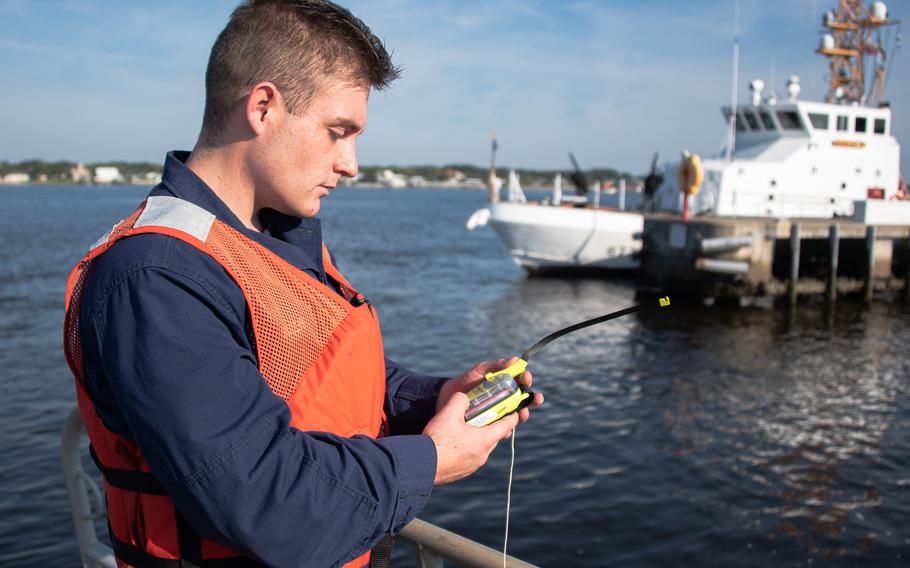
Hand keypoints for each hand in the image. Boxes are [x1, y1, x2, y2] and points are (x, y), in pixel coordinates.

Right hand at [425, 358, 544, 484]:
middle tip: (485, 416)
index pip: (506, 426)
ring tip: (466, 430)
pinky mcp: (462, 473)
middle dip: (492, 427)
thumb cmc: (437, 440)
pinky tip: (453, 445)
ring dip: (478, 439)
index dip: (512, 417)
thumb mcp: (448, 413)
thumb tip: (464, 397)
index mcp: (484, 440)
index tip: (515, 411)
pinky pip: (469, 458)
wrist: (421, 466)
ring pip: (481, 449)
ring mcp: (473, 466)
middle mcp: (482, 455)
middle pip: (494, 438)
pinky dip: (467, 450)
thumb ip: (460, 400)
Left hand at [437, 357, 543, 424]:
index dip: (526, 379)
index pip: (522, 381)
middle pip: (526, 400)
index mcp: (506, 384)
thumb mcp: (480, 371)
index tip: (525, 377)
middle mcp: (507, 399)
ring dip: (523, 415)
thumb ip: (495, 366)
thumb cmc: (466, 382)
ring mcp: (501, 413)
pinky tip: (506, 428)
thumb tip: (514, 359)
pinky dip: (506, 429)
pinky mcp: (492, 426)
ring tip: (523, 413)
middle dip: (534, 399)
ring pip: (518, 416)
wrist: (448, 398)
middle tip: (536, 398)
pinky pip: (503, 430)